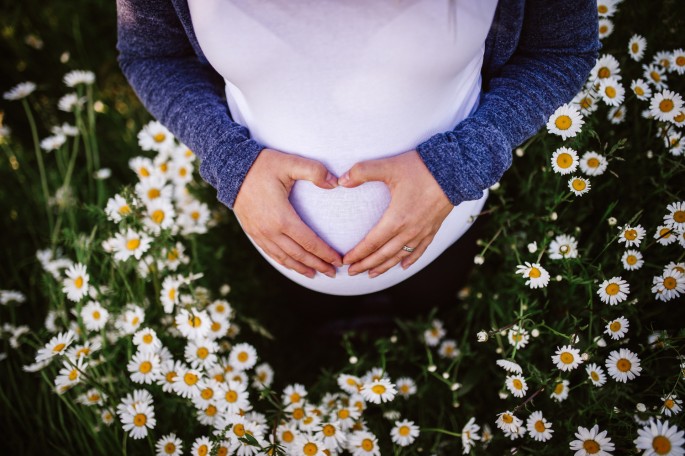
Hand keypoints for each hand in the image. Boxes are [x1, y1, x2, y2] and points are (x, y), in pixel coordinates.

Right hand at [233, 148, 342, 277]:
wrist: (230, 170)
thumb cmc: (263, 165)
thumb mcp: (289, 163)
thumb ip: (314, 171)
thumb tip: (336, 183)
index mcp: (282, 217)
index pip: (309, 242)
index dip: (325, 253)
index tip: (339, 260)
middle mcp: (270, 231)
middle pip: (299, 255)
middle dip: (318, 265)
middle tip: (333, 273)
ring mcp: (260, 234)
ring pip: (284, 258)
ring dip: (302, 268)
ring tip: (315, 274)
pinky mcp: (253, 233)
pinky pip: (271, 253)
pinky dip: (285, 262)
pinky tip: (293, 265)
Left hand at [338, 150, 453, 276]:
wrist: (455, 170)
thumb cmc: (420, 168)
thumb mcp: (389, 166)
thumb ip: (362, 172)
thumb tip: (341, 181)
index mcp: (396, 219)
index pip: (371, 243)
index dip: (357, 254)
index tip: (345, 261)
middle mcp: (409, 231)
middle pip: (383, 254)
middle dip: (366, 265)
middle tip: (352, 272)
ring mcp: (422, 232)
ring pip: (400, 256)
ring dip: (384, 266)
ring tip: (371, 274)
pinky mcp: (433, 228)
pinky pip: (419, 250)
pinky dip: (409, 260)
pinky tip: (402, 266)